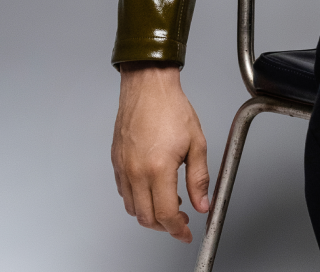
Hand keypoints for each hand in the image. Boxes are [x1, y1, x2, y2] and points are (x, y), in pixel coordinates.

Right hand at [111, 62, 210, 242]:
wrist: (148, 87)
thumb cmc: (171, 108)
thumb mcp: (196, 142)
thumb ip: (199, 178)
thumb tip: (203, 204)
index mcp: (158, 168)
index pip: (166, 214)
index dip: (177, 229)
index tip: (186, 232)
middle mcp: (136, 172)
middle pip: (146, 218)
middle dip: (165, 226)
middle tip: (181, 220)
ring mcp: (123, 168)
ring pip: (132, 208)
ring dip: (150, 214)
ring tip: (169, 204)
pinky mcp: (116, 163)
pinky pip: (124, 193)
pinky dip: (137, 200)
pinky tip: (152, 190)